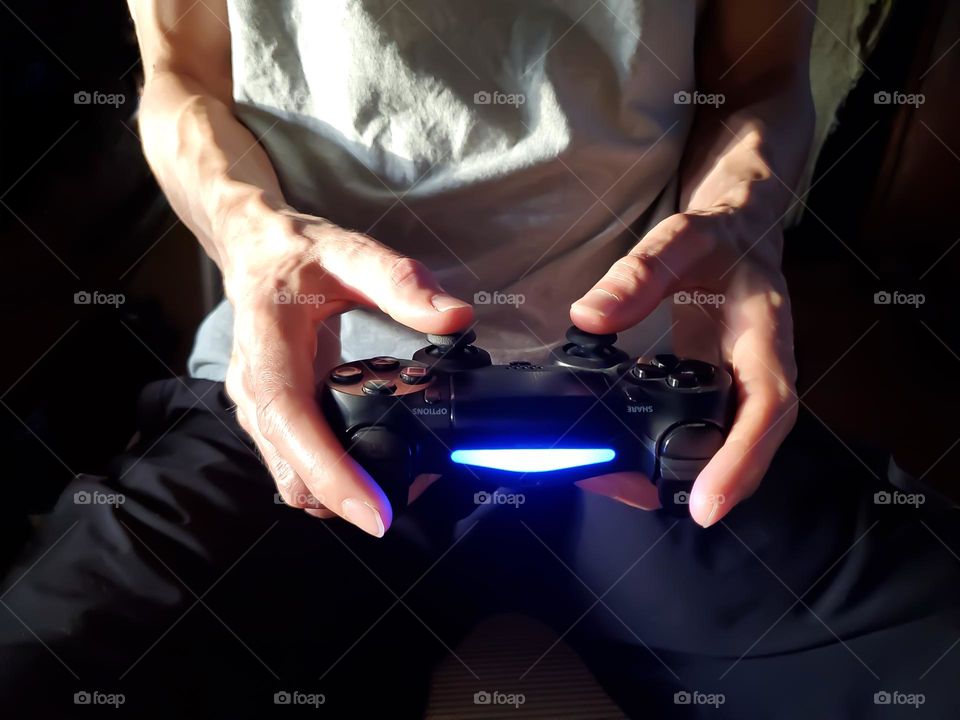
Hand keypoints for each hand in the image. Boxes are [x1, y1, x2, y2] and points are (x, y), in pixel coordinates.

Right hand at [221, 201, 472, 535]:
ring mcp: (259, 410)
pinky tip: (369, 474)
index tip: (374, 513)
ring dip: (339, 496)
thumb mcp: (350, 253)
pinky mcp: (273, 419)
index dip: (331, 474)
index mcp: (268, 348)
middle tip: (406, 505)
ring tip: (396, 494)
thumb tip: (453, 317)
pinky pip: (298, 465)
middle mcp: (255, 390)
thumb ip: (401, 283)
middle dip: (346, 499)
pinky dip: (331, 480)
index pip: (293, 423)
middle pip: (292, 471)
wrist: (254, 251)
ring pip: (293, 479)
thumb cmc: (296, 254)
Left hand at [570, 209, 797, 526]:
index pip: (767, 410)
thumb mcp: (684, 238)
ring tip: (618, 484)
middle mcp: (763, 374)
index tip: (707, 504)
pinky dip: (671, 452)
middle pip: (751, 448)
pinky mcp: (721, 391)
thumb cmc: (723, 236)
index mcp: (766, 339)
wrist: (744, 233)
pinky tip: (627, 457)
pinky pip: (706, 431)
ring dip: (682, 476)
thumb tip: (590, 316)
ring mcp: (744, 387)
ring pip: (728, 448)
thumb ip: (640, 273)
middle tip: (633, 495)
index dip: (740, 461)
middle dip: (704, 486)